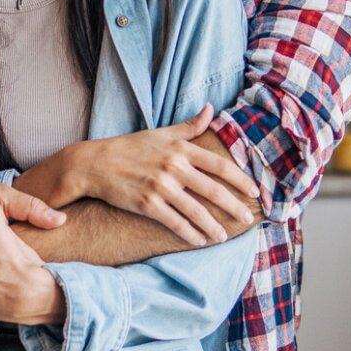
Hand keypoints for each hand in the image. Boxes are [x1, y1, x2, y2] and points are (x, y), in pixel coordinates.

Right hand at [70, 106, 260, 246]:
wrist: (96, 163)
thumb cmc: (130, 147)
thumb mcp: (162, 133)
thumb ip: (190, 126)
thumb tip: (211, 109)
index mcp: (181, 149)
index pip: (219, 165)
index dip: (240, 179)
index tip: (254, 192)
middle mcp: (174, 167)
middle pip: (213, 190)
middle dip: (233, 207)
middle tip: (247, 218)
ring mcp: (161, 187)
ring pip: (196, 211)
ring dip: (213, 226)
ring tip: (224, 236)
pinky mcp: (147, 204)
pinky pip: (175, 222)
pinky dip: (190, 233)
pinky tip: (199, 240)